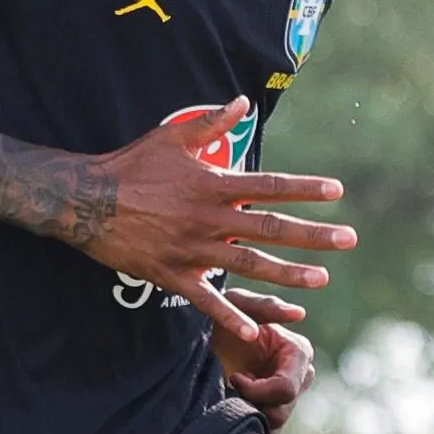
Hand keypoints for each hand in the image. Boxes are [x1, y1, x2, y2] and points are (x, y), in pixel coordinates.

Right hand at [76, 101, 352, 349]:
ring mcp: (193, 249)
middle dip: (313, 234)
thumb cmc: (130, 164)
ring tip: (321, 278)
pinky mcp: (171, 274)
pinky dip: (230, 315)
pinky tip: (255, 331)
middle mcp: (209, 219)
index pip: (270, 187)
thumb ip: (211, 123)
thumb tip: (244, 102)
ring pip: (249, 264)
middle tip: (349, 239)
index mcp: (213, 185)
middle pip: (271, 228)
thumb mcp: (171, 136)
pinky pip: (206, 299)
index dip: (305, 189)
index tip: (337, 192)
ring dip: (288, 272)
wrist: (85, 200)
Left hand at [213, 290, 314, 427]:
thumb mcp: (237, 302)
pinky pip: (265, 426)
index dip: (257, 391)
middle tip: (230, 384)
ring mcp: (287, 393)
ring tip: (230, 390)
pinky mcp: (272, 407)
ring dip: (248, 410)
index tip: (234, 378)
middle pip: (282, 410)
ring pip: (274, 421)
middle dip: (253, 402)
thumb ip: (266, 307)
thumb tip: (299, 313)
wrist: (201, 334)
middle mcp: (300, 375)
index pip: (286, 389)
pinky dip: (246, 419)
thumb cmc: (219, 313)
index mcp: (298, 352)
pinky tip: (231, 400)